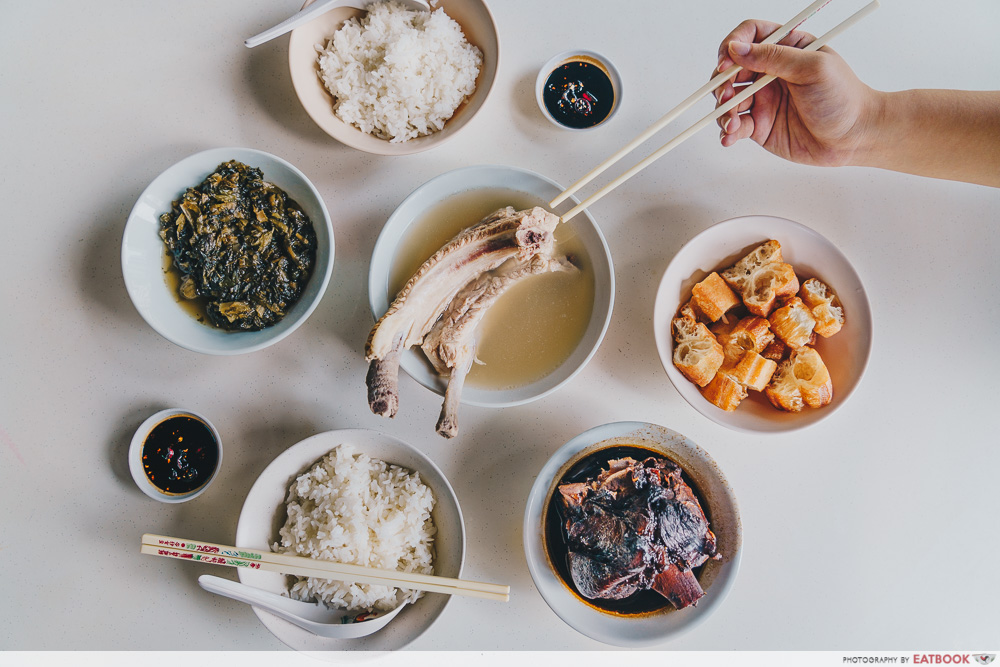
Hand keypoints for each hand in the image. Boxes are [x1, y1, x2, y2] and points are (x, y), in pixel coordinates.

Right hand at [712, 19, 878, 166]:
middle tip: (726, 96)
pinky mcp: (760, 126)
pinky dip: (727, 132)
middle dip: (722, 82)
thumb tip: (736, 49)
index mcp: (785, 49)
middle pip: (731, 69)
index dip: (732, 45)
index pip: (749, 36)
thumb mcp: (813, 68)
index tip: (726, 62)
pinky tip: (730, 137)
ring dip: (723, 110)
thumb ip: (774, 57)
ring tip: (732, 123)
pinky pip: (734, 126)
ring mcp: (763, 100)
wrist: (854, 137)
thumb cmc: (843, 98)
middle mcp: (770, 73)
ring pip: (728, 100)